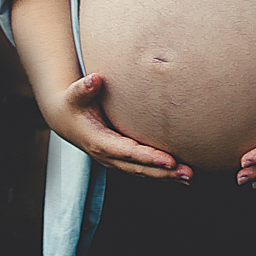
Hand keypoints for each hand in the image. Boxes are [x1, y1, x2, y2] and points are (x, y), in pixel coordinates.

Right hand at [44, 73, 193, 181]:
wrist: (66, 119)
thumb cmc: (73, 104)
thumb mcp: (75, 95)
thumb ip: (84, 88)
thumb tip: (95, 79)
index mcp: (99, 142)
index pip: (128, 152)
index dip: (149, 158)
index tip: (169, 161)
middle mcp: (109, 156)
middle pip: (139, 168)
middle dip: (164, 172)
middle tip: (188, 173)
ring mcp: (115, 160)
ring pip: (143, 173)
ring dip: (167, 176)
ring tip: (189, 176)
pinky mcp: (122, 159)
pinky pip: (143, 169)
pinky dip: (161, 173)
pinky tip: (179, 174)